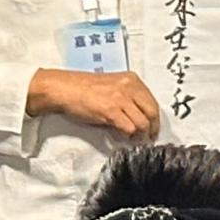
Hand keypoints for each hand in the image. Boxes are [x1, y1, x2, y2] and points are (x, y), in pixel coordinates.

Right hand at [28, 69, 161, 137]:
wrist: (65, 89)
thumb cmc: (83, 88)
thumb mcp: (112, 86)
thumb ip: (127, 97)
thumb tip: (137, 115)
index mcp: (131, 80)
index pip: (153, 102)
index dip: (155, 119)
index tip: (153, 128)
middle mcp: (129, 87)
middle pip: (152, 113)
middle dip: (151, 129)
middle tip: (147, 138)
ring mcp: (121, 99)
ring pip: (142, 123)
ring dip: (139, 135)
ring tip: (132, 139)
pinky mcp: (111, 111)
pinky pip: (129, 128)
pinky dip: (127, 136)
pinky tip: (121, 137)